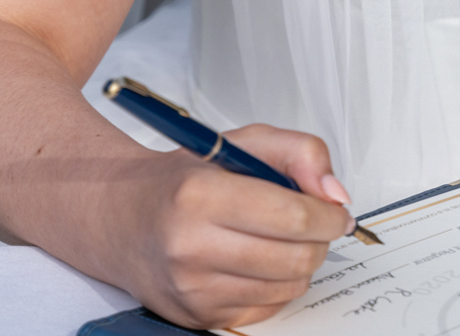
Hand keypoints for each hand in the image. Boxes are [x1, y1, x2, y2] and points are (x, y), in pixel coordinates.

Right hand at [124, 124, 356, 328]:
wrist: (122, 219)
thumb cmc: (185, 179)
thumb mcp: (241, 142)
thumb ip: (299, 152)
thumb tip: (335, 193)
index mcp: (201, 195)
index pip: (293, 216)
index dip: (330, 215)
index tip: (337, 210)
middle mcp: (190, 246)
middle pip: (296, 257)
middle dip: (321, 240)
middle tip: (316, 225)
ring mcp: (192, 289)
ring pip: (288, 286)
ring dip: (303, 263)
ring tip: (284, 240)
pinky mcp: (197, 316)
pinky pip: (268, 308)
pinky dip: (278, 285)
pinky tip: (260, 262)